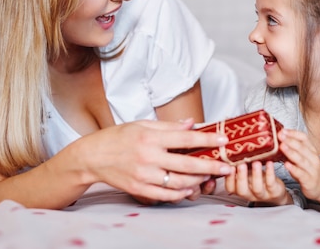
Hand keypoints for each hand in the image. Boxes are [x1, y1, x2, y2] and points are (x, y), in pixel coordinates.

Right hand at [82, 119, 230, 203]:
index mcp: (151, 138)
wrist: (93, 156)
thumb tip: (192, 124)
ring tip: (209, 176)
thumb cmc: (119, 137)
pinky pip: (166, 194)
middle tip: (226, 167)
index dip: (206, 140)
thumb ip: (168, 127)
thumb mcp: (142, 125)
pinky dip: (181, 192)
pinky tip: (190, 187)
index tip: (223, 140)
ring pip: (179, 182)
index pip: (185, 138)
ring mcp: (144, 175)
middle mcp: (149, 157)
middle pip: (187, 164)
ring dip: (198, 180)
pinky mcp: (140, 189)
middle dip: (210, 166)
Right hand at [224, 161, 290, 205]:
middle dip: (241, 176)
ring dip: (256, 174)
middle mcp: (250, 194)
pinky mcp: (274, 192)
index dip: (229, 179)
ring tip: (256, 162)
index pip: (230, 188)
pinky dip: (270, 172)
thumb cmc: (258, 178)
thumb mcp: (247, 172)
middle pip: (242, 190)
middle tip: (241, 164)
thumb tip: (231, 150)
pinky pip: (271, 183)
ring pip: (257, 188)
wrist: (275, 190)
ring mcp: (262, 195)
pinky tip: (269, 163)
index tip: (229, 166)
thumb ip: (239, 165)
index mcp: (240, 189)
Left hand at [278, 129, 319, 211]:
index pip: (303, 138)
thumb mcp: (304, 157)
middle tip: (279, 135)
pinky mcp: (309, 180)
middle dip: (290, 140)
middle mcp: (313, 158)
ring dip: (291, 152)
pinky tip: (287, 165)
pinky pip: (301, 174)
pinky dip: (294, 169)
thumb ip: (293, 149)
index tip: (282, 130)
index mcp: (311, 150)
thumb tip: (278, 139)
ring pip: (301, 159)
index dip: (293, 133)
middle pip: (302, 147)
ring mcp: (312, 169)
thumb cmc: (309, 170)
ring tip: (281, 146)